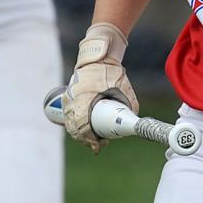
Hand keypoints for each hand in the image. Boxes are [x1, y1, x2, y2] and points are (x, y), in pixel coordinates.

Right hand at [63, 22, 136, 152]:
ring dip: (79, 133)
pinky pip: (68, 114)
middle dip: (85, 139)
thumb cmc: (110, 70)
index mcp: (85, 98)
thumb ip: (130, 102)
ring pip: (70, 122)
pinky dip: (74, 124)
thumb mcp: (123, 86)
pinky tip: (82, 130)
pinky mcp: (68, 96)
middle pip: (75, 127)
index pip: (83, 125)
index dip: (89, 138)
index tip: (97, 146)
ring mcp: (69, 97)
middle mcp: (73, 99)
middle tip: (98, 144)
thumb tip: (134, 119)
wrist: (98, 56)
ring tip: (92, 139)